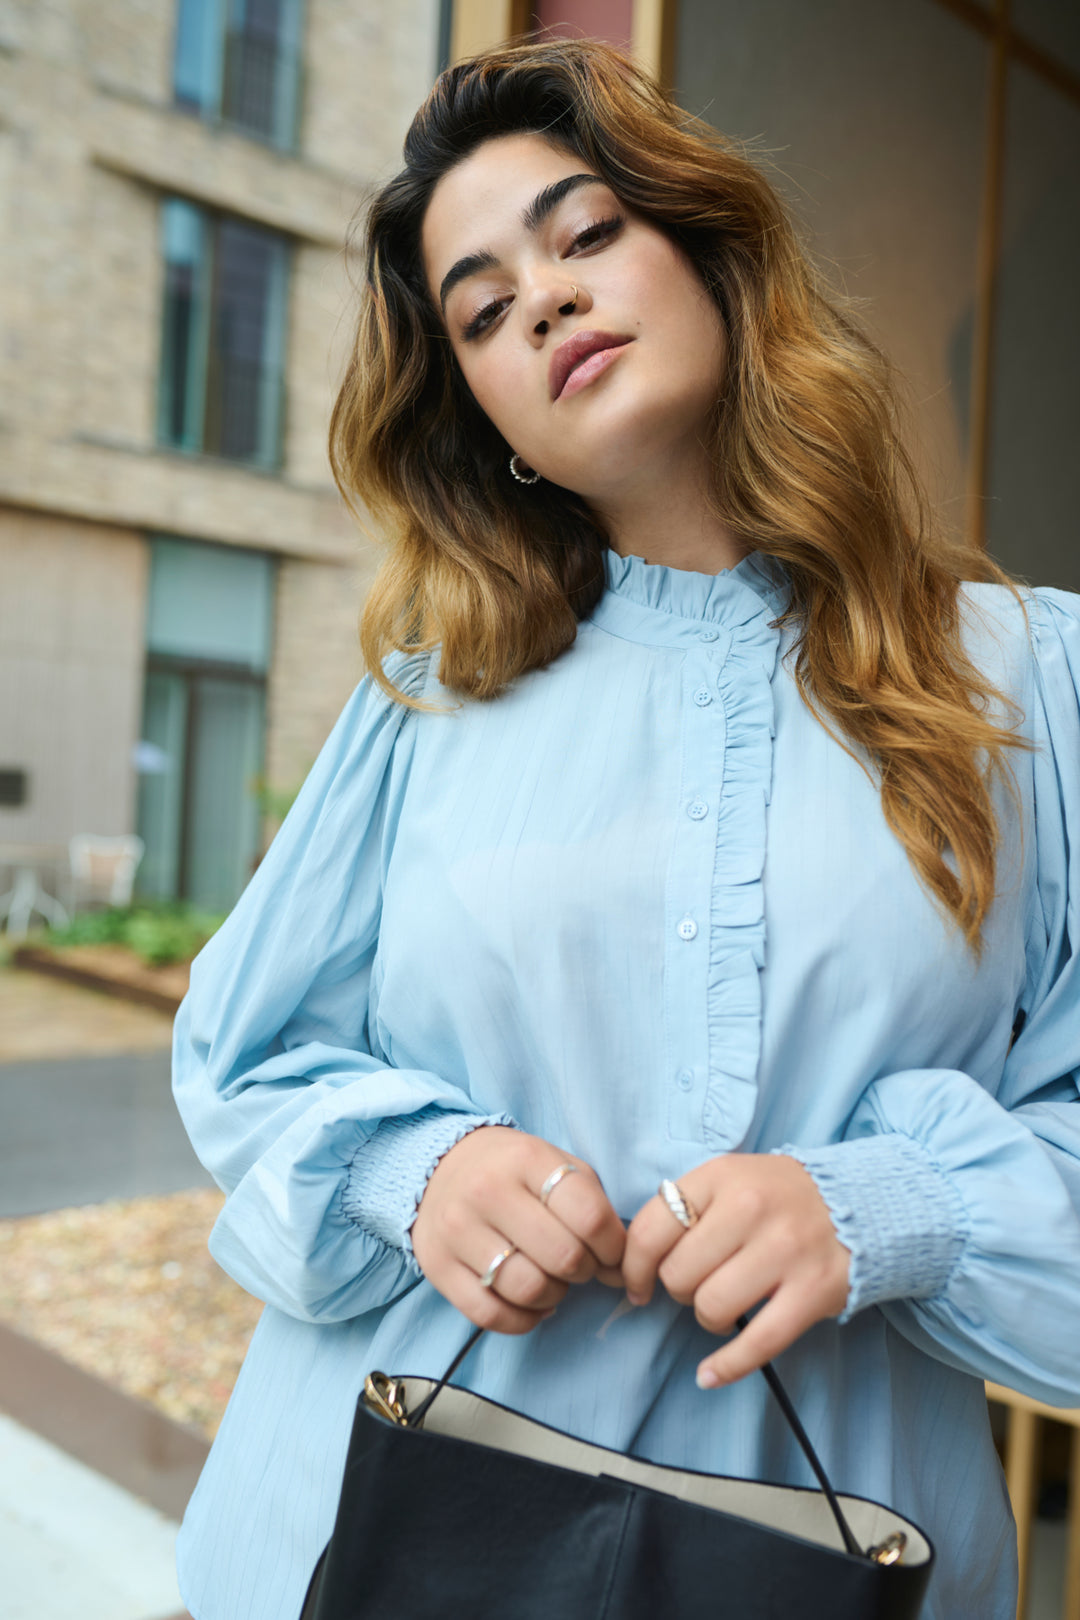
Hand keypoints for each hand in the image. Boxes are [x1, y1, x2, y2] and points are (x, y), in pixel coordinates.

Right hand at [411, 1126, 626, 1334]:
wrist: (441, 1165)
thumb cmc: (514, 1171)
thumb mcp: (556, 1165)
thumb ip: (594, 1208)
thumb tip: (619, 1271)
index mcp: (526, 1159)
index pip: (589, 1216)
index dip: (613, 1246)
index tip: (610, 1252)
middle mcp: (487, 1191)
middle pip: (562, 1257)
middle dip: (584, 1271)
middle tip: (580, 1265)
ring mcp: (457, 1230)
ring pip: (528, 1289)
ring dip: (554, 1296)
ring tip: (552, 1280)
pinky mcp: (436, 1265)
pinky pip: (489, 1315)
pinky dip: (521, 1320)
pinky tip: (530, 1304)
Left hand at [621, 1153, 849, 1386]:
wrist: (861, 1203)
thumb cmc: (778, 1197)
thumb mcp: (730, 1179)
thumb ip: (686, 1207)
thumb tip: (635, 1257)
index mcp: (722, 1177)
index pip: (651, 1228)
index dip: (633, 1266)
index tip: (637, 1284)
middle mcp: (751, 1209)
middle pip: (679, 1273)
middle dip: (677, 1289)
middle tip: (697, 1284)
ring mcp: (785, 1251)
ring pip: (711, 1307)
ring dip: (706, 1318)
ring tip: (720, 1307)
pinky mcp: (812, 1291)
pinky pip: (757, 1342)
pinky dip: (727, 1366)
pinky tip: (709, 1374)